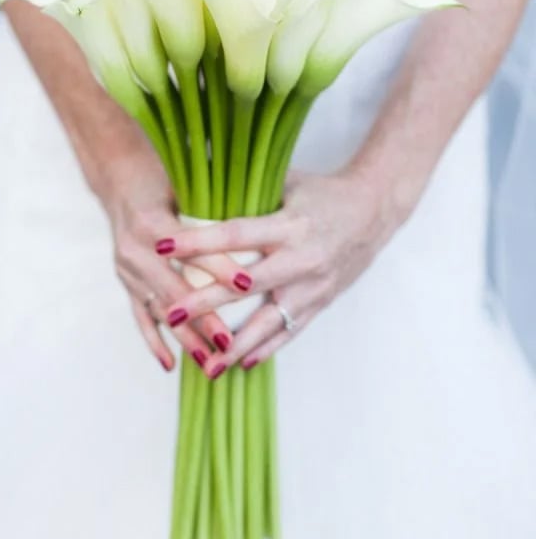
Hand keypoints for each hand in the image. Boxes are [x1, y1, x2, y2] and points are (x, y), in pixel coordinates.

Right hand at [99, 148, 254, 371]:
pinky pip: (140, 316)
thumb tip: (261, 217)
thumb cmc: (163, 176)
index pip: (192, 250)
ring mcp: (127, 268)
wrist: (120, 174)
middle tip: (229, 341)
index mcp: (154, 221)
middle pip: (174, 289)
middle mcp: (136, 248)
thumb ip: (214, 208)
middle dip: (203, 317)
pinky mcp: (124, 280)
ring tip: (209, 362)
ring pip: (160, 309)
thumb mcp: (187, 185)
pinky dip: (155, 341)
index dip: (219, 267)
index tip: (247, 284)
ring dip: (185, 337)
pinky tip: (170, 365)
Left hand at [157, 168, 396, 375]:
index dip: (198, 242)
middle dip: (205, 302)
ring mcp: (313, 286)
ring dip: (235, 343)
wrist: (375, 211)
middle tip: (169, 314)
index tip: (163, 246)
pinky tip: (242, 362)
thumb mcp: (287, 181)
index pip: (235, 235)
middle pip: (245, 285)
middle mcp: (301, 259)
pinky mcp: (322, 301)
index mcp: (288, 224)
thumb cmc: (324, 192)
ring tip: (206, 362)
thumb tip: (200, 175)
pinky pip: (290, 331)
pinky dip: (266, 347)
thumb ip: (246, 188)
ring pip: (268, 321)